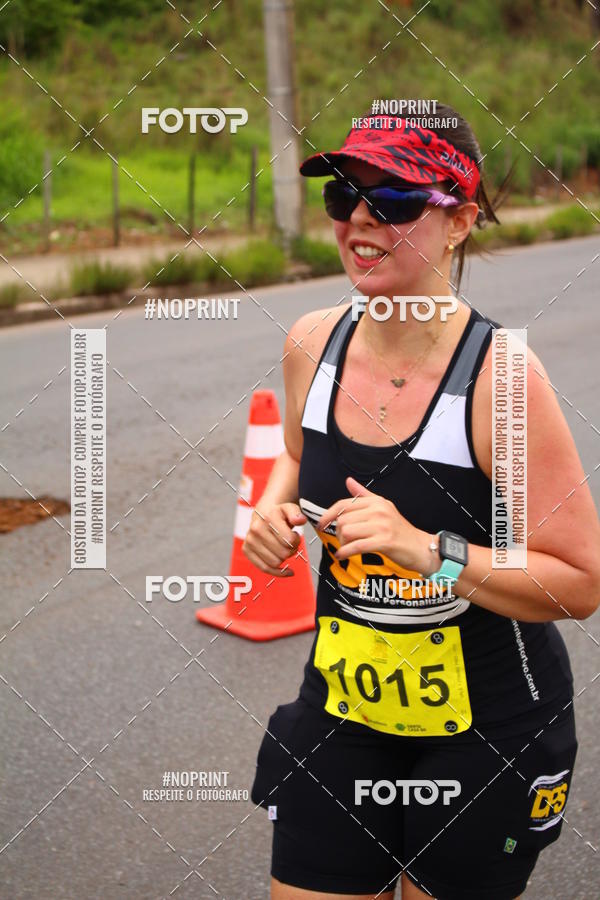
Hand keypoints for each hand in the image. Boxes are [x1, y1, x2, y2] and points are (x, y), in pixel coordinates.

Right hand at [242, 502, 306, 576]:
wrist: (263, 513)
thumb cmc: (280, 514)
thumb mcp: (290, 509)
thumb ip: (297, 514)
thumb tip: (299, 520)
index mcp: (268, 518)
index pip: (289, 540)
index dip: (296, 541)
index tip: (295, 536)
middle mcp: (256, 528)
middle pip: (283, 553)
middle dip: (291, 550)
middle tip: (290, 543)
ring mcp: (250, 540)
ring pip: (275, 562)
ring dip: (284, 558)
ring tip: (283, 548)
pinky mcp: (246, 550)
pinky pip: (264, 569)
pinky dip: (278, 572)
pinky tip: (287, 571)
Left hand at [316, 476, 432, 573]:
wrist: (421, 547)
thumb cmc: (399, 530)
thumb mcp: (383, 507)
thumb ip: (364, 495)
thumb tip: (348, 480)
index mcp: (376, 501)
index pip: (344, 504)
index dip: (328, 514)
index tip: (321, 524)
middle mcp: (379, 510)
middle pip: (343, 520)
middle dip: (338, 533)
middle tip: (343, 541)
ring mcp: (382, 525)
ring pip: (346, 532)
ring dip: (342, 543)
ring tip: (346, 548)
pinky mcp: (384, 541)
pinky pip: (356, 546)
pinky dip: (345, 552)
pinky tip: (342, 556)